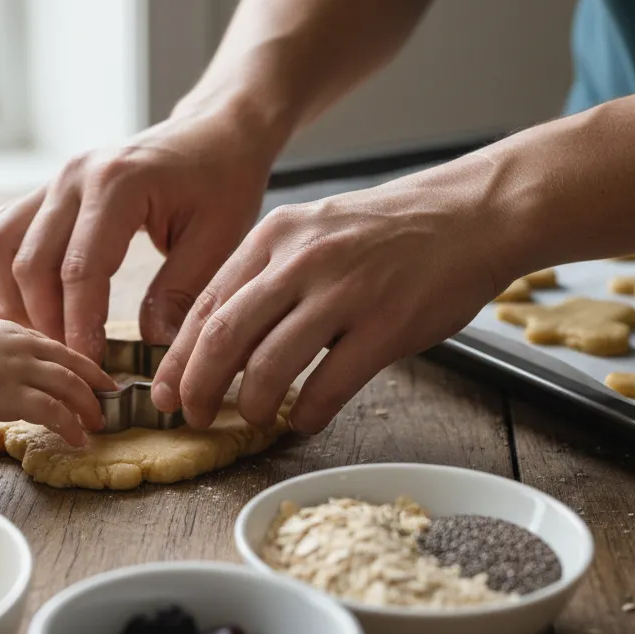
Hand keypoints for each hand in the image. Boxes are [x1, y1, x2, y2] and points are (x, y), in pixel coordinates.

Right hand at [0, 105, 284, 361]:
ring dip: (18, 297)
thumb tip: (152, 346)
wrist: (212, 133)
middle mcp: (74, 176)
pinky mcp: (48, 189)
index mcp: (117, 184)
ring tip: (53, 334)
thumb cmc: (221, 181)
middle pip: (31, 263)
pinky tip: (41, 302)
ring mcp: (55, 179)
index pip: (80, 270)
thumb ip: (182, 291)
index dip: (80, 326)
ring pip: (3, 246)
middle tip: (73, 362)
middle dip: (46, 320)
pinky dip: (11, 272)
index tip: (90, 366)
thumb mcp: (219, 237)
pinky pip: (7, 232)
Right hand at [0, 319, 117, 445]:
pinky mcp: (11, 392)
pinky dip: (70, 426)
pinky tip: (77, 439)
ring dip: (88, 407)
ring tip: (97, 425)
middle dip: (95, 385)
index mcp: (12, 330)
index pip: (57, 347)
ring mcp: (18, 367)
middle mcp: (21, 344)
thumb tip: (10, 390)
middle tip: (107, 402)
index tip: (94, 379)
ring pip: (69, 386)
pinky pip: (53, 411)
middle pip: (73, 363)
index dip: (80, 365)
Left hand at [151, 155, 510, 433]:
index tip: (164, 391)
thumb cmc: (388, 232)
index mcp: (274, 236)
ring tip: (252, 419)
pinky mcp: (386, 324)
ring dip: (252, 404)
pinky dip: (308, 411)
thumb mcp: (313, 232)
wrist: (470, 213)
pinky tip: (303, 419)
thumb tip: (222, 339)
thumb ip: (268, 276)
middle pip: (224, 336)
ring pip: (270, 364)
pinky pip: (331, 383)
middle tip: (193, 416)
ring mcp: (344, 292)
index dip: (178, 356)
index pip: (206, 303)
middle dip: (198, 387)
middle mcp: (301, 260)